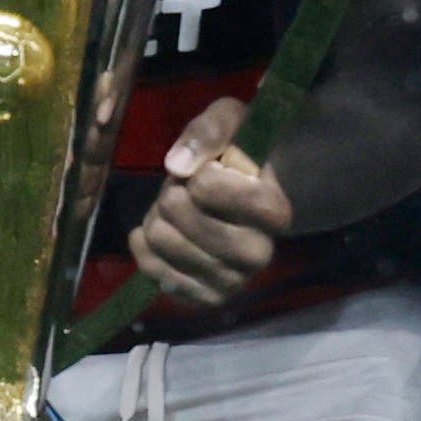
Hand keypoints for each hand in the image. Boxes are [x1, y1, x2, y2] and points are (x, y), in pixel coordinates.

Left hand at [125, 100, 291, 317]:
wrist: (241, 200)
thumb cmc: (236, 155)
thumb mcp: (231, 121)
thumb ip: (209, 131)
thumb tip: (178, 166)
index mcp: (275, 211)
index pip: (216, 191)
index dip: (202, 176)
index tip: (208, 171)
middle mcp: (259, 255)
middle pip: (181, 215)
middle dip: (171, 193)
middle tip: (184, 190)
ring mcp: (233, 281)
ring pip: (161, 239)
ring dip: (157, 216)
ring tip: (176, 210)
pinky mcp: (206, 299)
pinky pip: (153, 270)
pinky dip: (145, 245)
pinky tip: (160, 232)